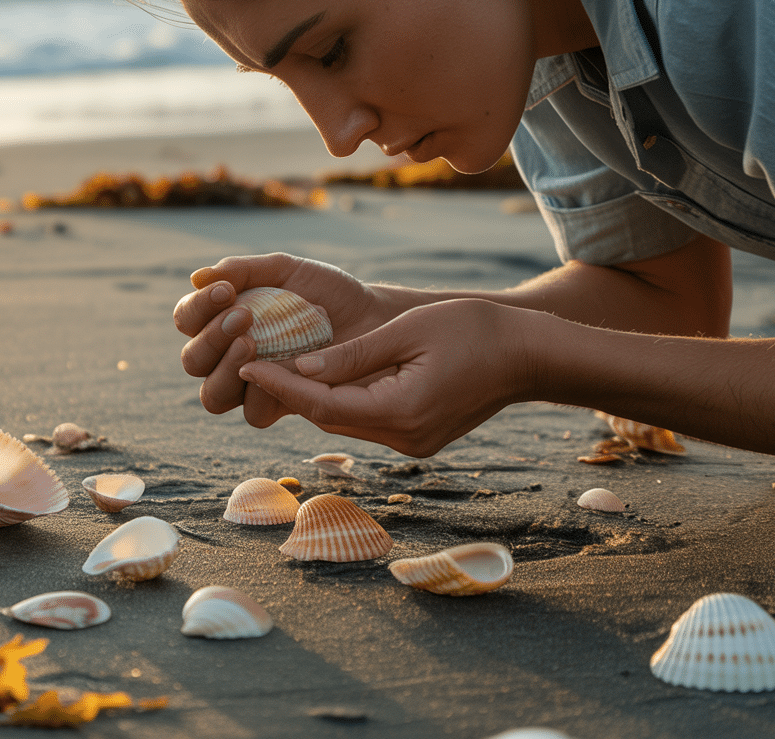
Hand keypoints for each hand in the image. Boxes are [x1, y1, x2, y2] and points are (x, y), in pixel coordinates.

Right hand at [174, 253, 415, 424]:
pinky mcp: (281, 406)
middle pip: (193, 362)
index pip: (188, 319)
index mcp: (223, 321)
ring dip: (225, 371)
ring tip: (253, 344)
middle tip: (242, 317)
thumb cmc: (327, 293)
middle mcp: (229, 357)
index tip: (226, 291)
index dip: (198, 308)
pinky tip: (282, 372)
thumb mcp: (287, 271)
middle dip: (210, 340)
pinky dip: (261, 392)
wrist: (374, 321)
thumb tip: (198, 277)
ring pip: (213, 396)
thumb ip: (244, 271)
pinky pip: (254, 412)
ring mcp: (253, 386)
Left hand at [237, 299, 534, 456]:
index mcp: (402, 411)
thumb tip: (299, 367)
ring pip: (345, 421)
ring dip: (314, 397)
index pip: (321, 403)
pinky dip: (342, 400)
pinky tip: (322, 376)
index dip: (279, 384)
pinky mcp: (418, 439)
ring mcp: (412, 444)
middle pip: (328, 418)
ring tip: (277, 365)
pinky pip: (366, 420)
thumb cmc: (476, 331)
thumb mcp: (409, 331)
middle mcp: (404, 438)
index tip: (245, 364)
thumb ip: (352, 354)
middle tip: (249, 359)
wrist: (529, 356)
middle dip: (289, 392)